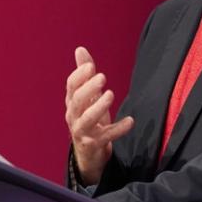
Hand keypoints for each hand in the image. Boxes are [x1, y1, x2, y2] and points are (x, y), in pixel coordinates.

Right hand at [65, 46, 133, 184]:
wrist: (88, 152)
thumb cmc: (89, 119)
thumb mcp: (88, 96)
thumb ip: (84, 74)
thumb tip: (80, 49)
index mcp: (72, 102)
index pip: (71, 86)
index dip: (79, 76)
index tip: (91, 66)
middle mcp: (74, 116)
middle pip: (76, 101)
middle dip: (88, 89)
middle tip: (102, 77)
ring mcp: (82, 131)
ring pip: (87, 119)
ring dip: (99, 106)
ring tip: (111, 94)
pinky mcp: (93, 144)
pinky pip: (105, 136)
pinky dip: (118, 129)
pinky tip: (130, 121)